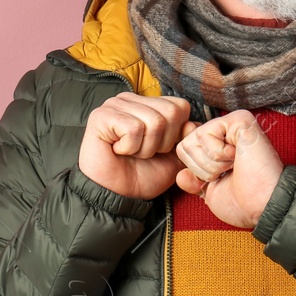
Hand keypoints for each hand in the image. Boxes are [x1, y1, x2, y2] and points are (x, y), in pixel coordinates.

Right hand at [78, 92, 194, 200]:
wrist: (115, 196)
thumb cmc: (141, 176)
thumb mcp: (173, 159)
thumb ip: (186, 140)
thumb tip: (193, 124)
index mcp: (148, 104)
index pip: (180, 106)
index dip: (176, 134)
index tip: (159, 149)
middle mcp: (131, 99)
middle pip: (171, 112)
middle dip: (162, 142)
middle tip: (142, 152)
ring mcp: (114, 104)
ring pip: (154, 122)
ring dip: (145, 148)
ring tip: (130, 152)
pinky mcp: (101, 115)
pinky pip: (134, 129)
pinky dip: (130, 148)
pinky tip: (117, 150)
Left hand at [174, 110, 284, 228]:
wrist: (264, 205)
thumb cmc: (244, 203)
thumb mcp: (211, 193)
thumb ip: (194, 181)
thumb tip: (180, 174)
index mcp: (220, 147)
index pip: (185, 151)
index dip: (197, 172)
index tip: (221, 179)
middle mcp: (226, 132)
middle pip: (185, 145)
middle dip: (202, 168)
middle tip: (229, 172)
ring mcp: (232, 124)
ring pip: (193, 140)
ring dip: (212, 163)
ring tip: (235, 165)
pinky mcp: (238, 119)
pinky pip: (205, 135)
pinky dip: (218, 154)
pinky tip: (238, 157)